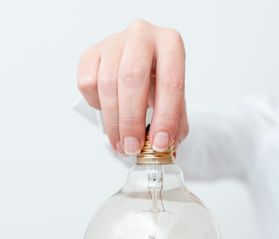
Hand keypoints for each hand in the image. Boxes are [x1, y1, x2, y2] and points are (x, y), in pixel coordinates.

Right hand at [77, 19, 187, 155]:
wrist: (142, 62)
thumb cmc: (160, 81)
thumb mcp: (176, 100)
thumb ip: (175, 124)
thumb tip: (165, 149)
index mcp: (171, 43)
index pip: (170, 82)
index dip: (165, 117)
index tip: (159, 143)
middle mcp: (142, 35)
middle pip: (132, 78)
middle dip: (131, 120)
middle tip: (132, 147)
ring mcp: (114, 41)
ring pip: (107, 83)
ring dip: (113, 121)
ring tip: (121, 144)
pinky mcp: (91, 52)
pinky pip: (88, 82)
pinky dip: (97, 104)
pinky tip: (109, 112)